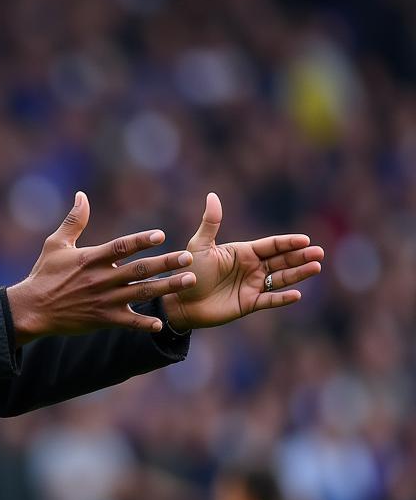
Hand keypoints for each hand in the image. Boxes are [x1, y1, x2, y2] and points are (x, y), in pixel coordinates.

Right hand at [6, 192, 196, 344]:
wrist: (32, 309)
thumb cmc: (44, 274)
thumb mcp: (55, 244)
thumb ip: (74, 221)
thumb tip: (81, 195)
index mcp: (91, 259)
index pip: (120, 247)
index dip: (140, 240)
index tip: (160, 235)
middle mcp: (101, 279)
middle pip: (139, 270)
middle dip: (166, 263)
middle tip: (188, 257)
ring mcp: (104, 300)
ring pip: (141, 293)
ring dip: (167, 287)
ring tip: (189, 280)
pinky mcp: (103, 319)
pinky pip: (128, 322)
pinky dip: (145, 323)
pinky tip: (162, 323)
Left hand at [162, 193, 323, 332]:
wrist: (179, 301)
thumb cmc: (188, 272)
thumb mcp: (200, 246)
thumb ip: (211, 223)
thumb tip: (213, 195)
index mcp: (243, 252)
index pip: (271, 245)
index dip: (288, 242)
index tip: (305, 239)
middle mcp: (252, 268)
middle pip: (282, 260)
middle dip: (300, 256)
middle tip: (319, 253)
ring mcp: (252, 286)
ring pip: (281, 279)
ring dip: (298, 273)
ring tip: (316, 267)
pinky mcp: (249, 304)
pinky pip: (269, 300)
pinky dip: (282, 299)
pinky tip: (297, 294)